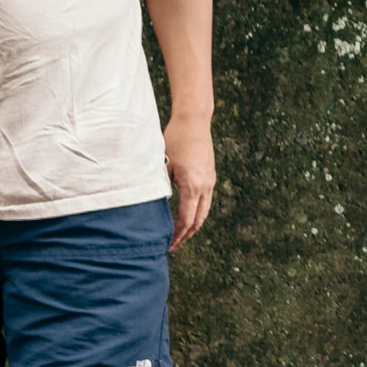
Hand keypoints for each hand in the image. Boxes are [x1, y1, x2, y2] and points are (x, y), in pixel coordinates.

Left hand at [166, 115, 214, 246]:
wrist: (194, 121)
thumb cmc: (175, 139)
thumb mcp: (163, 165)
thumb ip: (161, 187)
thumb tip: (155, 207)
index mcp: (193, 186)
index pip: (186, 220)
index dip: (177, 236)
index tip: (168, 245)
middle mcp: (205, 186)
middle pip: (198, 220)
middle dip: (186, 235)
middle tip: (173, 246)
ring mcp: (210, 181)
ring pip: (204, 211)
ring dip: (192, 225)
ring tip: (180, 234)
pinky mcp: (210, 175)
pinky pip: (205, 200)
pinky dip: (196, 212)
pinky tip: (186, 213)